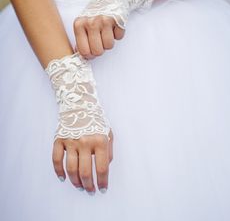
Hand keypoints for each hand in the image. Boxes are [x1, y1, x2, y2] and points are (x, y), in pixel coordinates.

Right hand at [45, 52, 112, 192]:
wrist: (79, 102)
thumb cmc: (96, 119)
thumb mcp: (108, 131)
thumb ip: (109, 150)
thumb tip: (105, 166)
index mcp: (100, 140)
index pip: (102, 167)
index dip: (103, 181)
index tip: (102, 188)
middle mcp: (85, 142)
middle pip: (86, 172)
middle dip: (89, 185)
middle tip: (90, 190)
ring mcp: (70, 141)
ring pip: (71, 168)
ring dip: (75, 181)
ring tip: (79, 186)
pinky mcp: (59, 139)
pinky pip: (56, 159)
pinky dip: (58, 171)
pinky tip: (62, 178)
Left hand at [74, 0, 156, 58]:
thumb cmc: (96, 13)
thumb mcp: (83, 24)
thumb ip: (81, 39)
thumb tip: (82, 56)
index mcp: (79, 24)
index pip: (84, 51)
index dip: (90, 54)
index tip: (92, 50)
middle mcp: (90, 22)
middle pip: (98, 52)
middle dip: (101, 49)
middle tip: (101, 40)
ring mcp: (104, 20)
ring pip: (109, 46)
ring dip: (110, 42)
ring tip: (107, 31)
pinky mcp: (118, 19)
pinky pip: (119, 37)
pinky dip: (118, 34)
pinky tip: (114, 25)